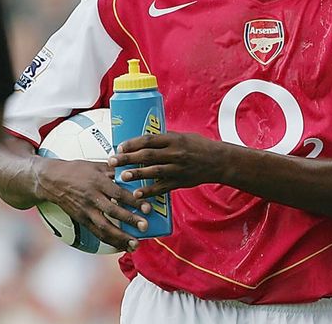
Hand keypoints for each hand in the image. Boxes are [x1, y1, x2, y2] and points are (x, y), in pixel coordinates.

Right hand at [35, 157, 148, 251]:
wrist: (51, 181)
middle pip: (112, 211)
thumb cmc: (77, 170)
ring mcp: (85, 211)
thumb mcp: (98, 165)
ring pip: (103, 227)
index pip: (118, 193)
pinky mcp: (81, 220)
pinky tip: (122, 246)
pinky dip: (110, 241)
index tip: (147, 208)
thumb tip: (137, 171)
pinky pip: (96, 233)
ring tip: (135, 245)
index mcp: (98, 182)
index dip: (133, 201)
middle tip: (145, 227)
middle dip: (129, 220)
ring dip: (120, 238)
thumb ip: (117, 170)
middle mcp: (91, 198)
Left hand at [108, 131, 224, 197]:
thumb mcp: (184, 137)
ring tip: (122, 176)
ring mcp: (178, 168)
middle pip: (147, 155)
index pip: (149, 140)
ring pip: (153, 171)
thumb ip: (166, 139)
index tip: (119, 147)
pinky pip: (162, 187)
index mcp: (175, 140)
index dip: (132, 143)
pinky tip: (137, 194)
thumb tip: (144, 140)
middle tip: (112, 161)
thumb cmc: (201, 146)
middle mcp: (175, 153)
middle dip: (127, 158)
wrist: (219, 161)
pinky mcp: (180, 181)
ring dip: (136, 174)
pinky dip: (149, 191)